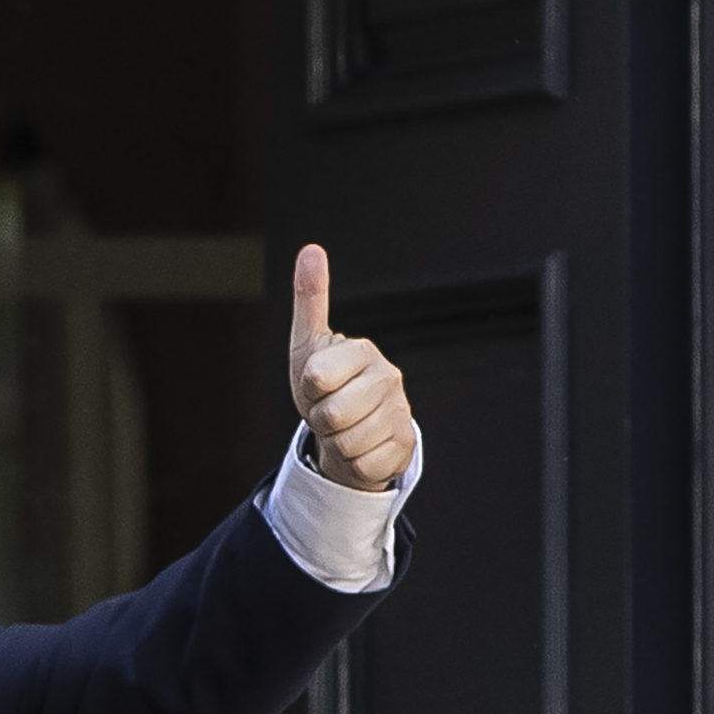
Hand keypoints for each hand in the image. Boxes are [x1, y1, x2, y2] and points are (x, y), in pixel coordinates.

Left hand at [287, 244, 413, 490]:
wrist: (346, 429)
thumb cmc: (326, 385)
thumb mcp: (308, 343)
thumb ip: (311, 298)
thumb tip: (311, 249)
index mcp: (363, 351)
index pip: (316, 377)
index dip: (308, 389)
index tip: (317, 384)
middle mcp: (388, 378)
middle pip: (332, 414)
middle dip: (321, 419)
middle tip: (328, 410)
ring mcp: (400, 413)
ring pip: (347, 442)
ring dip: (336, 442)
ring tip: (343, 428)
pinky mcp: (405, 446)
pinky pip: (364, 464)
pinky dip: (353, 463)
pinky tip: (360, 446)